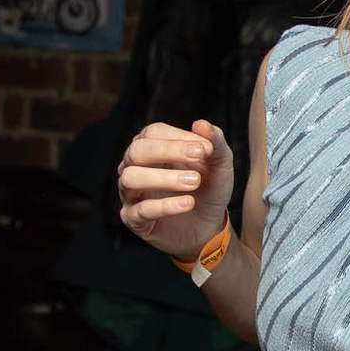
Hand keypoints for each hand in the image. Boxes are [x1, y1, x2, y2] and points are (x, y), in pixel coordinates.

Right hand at [117, 119, 233, 262]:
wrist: (209, 227)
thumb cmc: (208, 189)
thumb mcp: (219, 164)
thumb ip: (214, 142)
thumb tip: (201, 123)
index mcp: (151, 147)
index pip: (154, 133)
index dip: (179, 137)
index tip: (206, 148)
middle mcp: (134, 167)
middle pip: (137, 151)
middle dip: (168, 151)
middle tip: (199, 158)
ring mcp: (130, 193)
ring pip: (131, 178)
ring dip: (164, 178)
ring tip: (194, 182)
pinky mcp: (133, 219)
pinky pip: (140, 210)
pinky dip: (165, 206)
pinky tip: (188, 203)